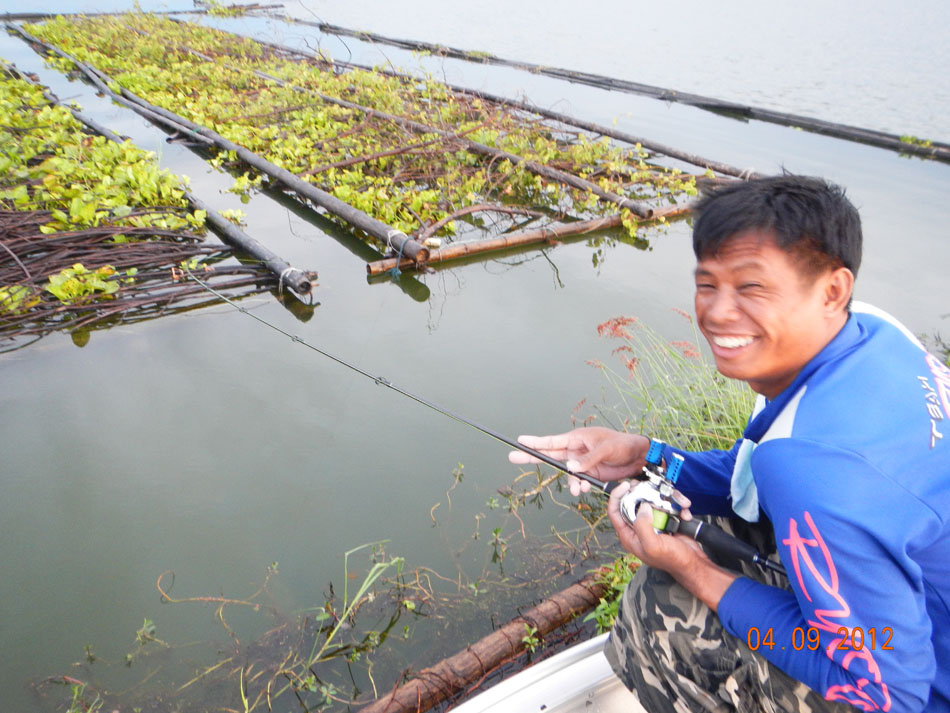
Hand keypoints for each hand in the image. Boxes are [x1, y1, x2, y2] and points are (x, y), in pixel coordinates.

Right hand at [508, 427, 649, 494]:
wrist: (638, 457)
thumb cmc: (622, 445)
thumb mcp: (605, 450)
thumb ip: (587, 460)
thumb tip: (570, 469)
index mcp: (577, 438)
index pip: (552, 441)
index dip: (535, 442)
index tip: (519, 441)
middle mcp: (576, 450)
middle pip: (549, 455)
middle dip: (532, 458)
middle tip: (512, 457)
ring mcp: (582, 462)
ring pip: (566, 474)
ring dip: (569, 482)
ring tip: (577, 489)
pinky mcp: (589, 473)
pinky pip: (577, 481)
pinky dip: (578, 486)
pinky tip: (584, 488)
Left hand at [607, 481, 735, 611]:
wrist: (693, 564)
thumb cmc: (673, 560)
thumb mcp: (653, 546)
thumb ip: (642, 526)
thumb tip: (642, 507)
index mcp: (629, 535)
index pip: (615, 511)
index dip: (617, 496)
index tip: (626, 485)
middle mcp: (639, 527)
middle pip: (634, 501)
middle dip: (645, 493)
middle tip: (652, 488)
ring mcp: (653, 522)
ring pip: (653, 501)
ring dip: (668, 500)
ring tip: (679, 505)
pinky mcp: (666, 519)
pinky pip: (669, 505)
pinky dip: (678, 507)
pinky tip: (684, 515)